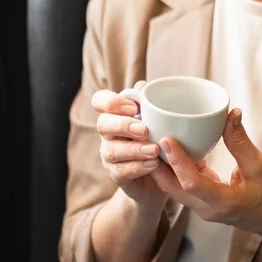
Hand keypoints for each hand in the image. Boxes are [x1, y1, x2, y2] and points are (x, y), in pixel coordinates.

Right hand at [92, 85, 164, 204]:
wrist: (162, 175)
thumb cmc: (157, 139)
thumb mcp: (158, 121)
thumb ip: (150, 104)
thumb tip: (142, 86)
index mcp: (115, 114)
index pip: (100, 101)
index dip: (111, 102)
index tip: (133, 107)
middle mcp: (108, 133)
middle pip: (103, 124)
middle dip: (123, 125)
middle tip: (144, 129)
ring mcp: (109, 154)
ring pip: (111, 150)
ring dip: (134, 149)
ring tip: (154, 150)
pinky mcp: (116, 174)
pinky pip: (121, 171)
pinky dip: (138, 167)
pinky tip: (153, 164)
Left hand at [150, 109, 261, 239]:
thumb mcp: (259, 166)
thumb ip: (240, 141)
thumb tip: (230, 113)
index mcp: (224, 201)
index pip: (193, 183)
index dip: (177, 161)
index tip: (167, 139)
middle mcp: (207, 209)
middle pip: (172, 187)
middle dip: (157, 163)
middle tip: (148, 135)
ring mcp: (200, 208)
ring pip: (172, 188)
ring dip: (160, 166)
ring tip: (151, 140)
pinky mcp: (199, 203)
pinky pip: (179, 186)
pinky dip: (172, 169)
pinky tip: (167, 149)